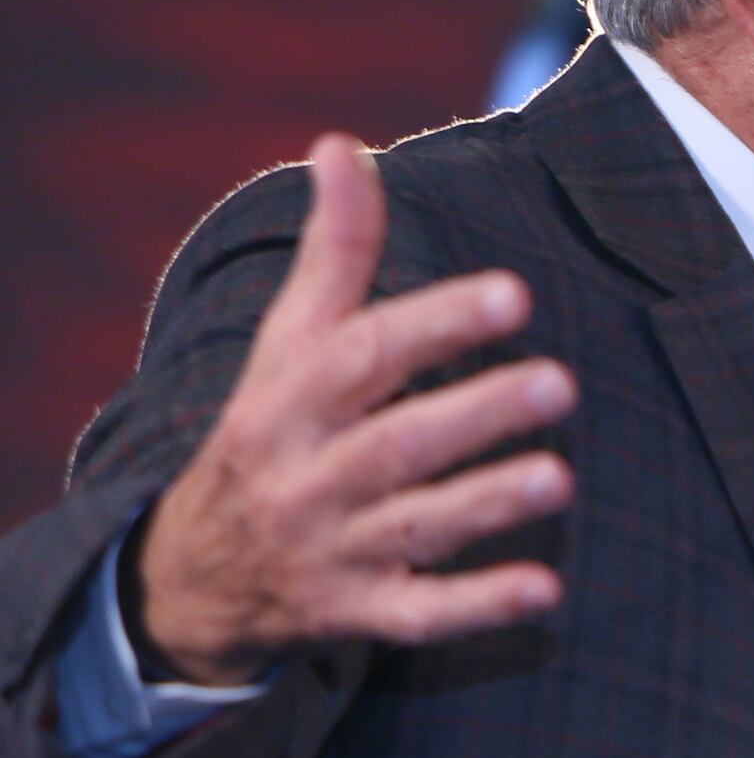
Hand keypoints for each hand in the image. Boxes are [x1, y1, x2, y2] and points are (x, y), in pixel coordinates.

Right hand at [132, 135, 574, 684]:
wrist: (188, 575)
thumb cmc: (269, 430)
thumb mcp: (286, 344)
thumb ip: (333, 252)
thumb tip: (342, 143)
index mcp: (291, 398)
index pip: (364, 354)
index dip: (436, 322)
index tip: (513, 294)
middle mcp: (307, 473)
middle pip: (396, 442)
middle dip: (476, 413)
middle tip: (561, 382)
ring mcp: (331, 547)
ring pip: (414, 525)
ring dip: (487, 503)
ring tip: (560, 478)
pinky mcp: (357, 612)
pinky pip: (419, 614)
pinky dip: (478, 605)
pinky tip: (544, 592)